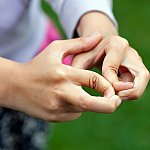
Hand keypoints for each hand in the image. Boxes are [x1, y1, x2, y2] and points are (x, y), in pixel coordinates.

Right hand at [1, 34, 120, 121]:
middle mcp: (61, 93)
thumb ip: (79, 43)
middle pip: (92, 104)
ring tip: (75, 91)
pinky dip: (77, 106)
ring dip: (88, 101)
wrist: (15, 86)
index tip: (111, 87)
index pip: (94, 80)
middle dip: (110, 104)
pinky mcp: (55, 117)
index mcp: (64, 74)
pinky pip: (75, 114)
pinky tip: (65, 98)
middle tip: (116, 100)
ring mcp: (57, 108)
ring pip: (84, 108)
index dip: (108, 85)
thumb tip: (98, 36)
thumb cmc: (37, 66)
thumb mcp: (55, 49)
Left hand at [72, 35, 148, 99]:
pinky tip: (115, 94)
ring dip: (130, 93)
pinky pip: (137, 84)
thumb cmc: (88, 53)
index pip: (112, 67)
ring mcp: (136, 61)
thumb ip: (78, 70)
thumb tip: (76, 89)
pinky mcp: (136, 69)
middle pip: (142, 75)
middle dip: (129, 91)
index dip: (107, 81)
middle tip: (114, 98)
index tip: (101, 89)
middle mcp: (130, 53)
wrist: (99, 46)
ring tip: (114, 98)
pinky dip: (128, 92)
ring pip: (142, 82)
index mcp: (116, 45)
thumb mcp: (81, 58)